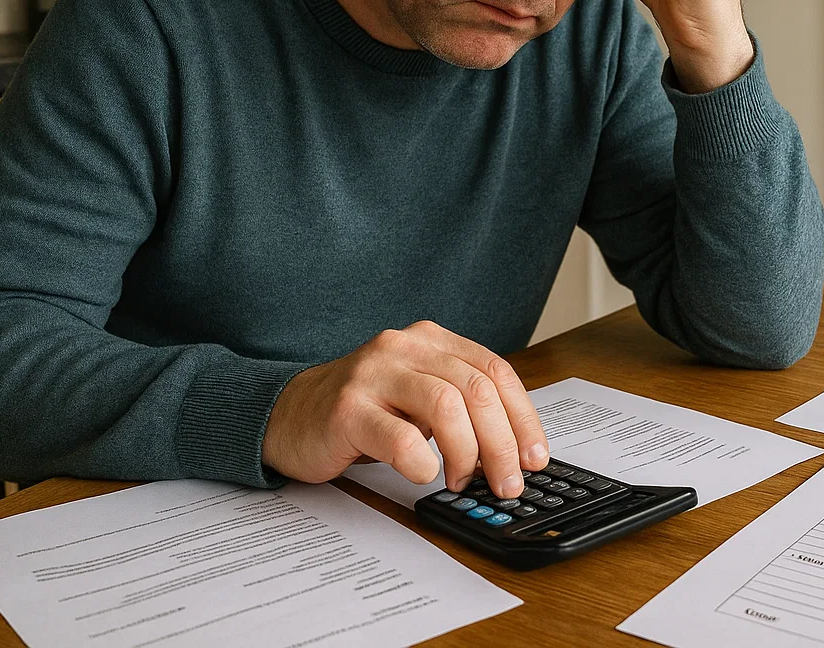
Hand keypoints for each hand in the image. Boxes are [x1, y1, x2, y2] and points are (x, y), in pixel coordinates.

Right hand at [262, 320, 548, 498]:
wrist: (289, 416)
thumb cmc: (363, 412)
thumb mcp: (418, 397)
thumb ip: (462, 407)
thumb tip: (516, 451)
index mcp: (430, 340)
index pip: (495, 371)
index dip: (523, 417)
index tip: (535, 457)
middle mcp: (404, 347)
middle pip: (476, 389)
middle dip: (502, 443)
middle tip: (506, 482)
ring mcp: (374, 374)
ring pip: (446, 405)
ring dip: (467, 452)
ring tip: (460, 479)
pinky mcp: (347, 409)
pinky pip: (400, 437)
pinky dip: (421, 463)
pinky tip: (422, 473)